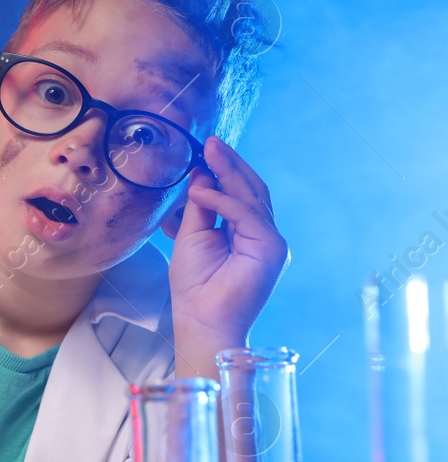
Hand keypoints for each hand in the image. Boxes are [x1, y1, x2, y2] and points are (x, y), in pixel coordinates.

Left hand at [169, 137, 288, 369]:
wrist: (201, 319)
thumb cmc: (195, 285)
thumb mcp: (192, 235)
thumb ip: (201, 207)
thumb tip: (202, 174)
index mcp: (248, 233)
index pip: (241, 194)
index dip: (226, 169)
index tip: (207, 148)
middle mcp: (264, 235)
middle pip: (252, 190)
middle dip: (230, 164)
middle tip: (211, 141)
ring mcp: (271, 242)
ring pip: (252, 198)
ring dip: (229, 172)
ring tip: (207, 152)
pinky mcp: (270, 249)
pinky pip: (246, 215)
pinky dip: (222, 200)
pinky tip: (200, 189)